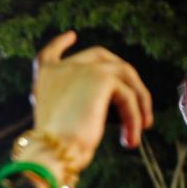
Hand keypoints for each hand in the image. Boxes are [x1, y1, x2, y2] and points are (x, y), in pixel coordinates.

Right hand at [31, 31, 152, 172]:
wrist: (53, 152)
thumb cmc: (56, 148)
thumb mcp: (59, 120)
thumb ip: (73, 103)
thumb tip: (104, 103)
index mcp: (44, 79)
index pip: (49, 54)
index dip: (60, 44)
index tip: (70, 36)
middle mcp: (61, 68)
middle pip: (99, 57)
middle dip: (121, 75)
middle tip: (136, 98)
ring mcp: (82, 68)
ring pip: (123, 76)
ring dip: (137, 101)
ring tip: (142, 127)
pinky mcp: (101, 77)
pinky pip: (128, 96)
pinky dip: (134, 118)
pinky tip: (131, 139)